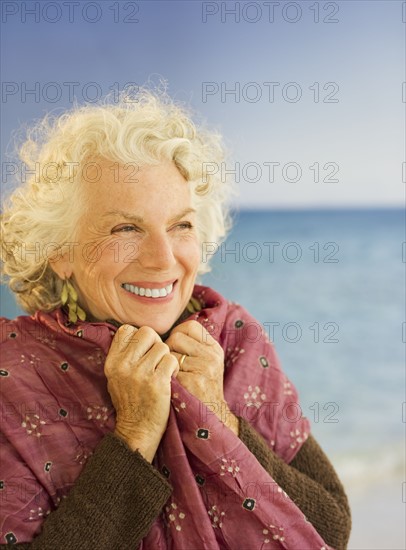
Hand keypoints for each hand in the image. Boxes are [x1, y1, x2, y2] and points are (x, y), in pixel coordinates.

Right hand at [104, 325, 178, 461]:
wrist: (137, 430)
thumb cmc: (130, 401)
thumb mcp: (117, 377)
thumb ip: (124, 355)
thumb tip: (137, 332)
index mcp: (112, 362)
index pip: (126, 329)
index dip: (139, 336)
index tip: (144, 350)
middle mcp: (123, 366)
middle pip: (147, 333)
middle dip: (156, 343)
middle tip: (157, 360)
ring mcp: (140, 374)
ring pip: (162, 346)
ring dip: (166, 358)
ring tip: (162, 372)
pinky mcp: (157, 383)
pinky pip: (171, 360)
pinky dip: (174, 368)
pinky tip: (169, 378)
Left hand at [165, 320, 238, 434]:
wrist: (210, 418)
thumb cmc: (202, 388)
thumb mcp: (206, 363)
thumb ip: (193, 345)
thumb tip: (169, 331)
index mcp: (214, 348)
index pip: (190, 326)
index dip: (177, 333)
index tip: (174, 346)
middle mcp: (212, 356)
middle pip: (176, 337)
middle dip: (168, 349)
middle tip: (170, 364)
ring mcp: (204, 369)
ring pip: (170, 354)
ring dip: (165, 364)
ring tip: (173, 376)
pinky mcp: (193, 382)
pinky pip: (168, 370)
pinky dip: (166, 377)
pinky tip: (172, 386)